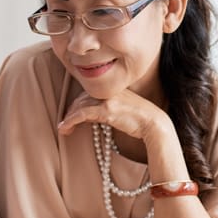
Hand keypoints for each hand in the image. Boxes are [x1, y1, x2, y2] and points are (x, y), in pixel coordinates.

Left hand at [57, 89, 172, 145]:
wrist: (154, 123)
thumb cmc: (140, 120)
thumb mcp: (122, 109)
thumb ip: (106, 108)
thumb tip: (89, 115)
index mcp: (112, 87)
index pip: (88, 92)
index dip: (77, 104)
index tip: (72, 115)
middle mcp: (108, 90)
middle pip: (81, 98)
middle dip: (70, 111)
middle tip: (65, 124)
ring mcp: (107, 99)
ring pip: (79, 105)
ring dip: (68, 118)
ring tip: (63, 129)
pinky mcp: (106, 110)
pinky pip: (82, 114)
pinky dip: (71, 121)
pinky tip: (65, 128)